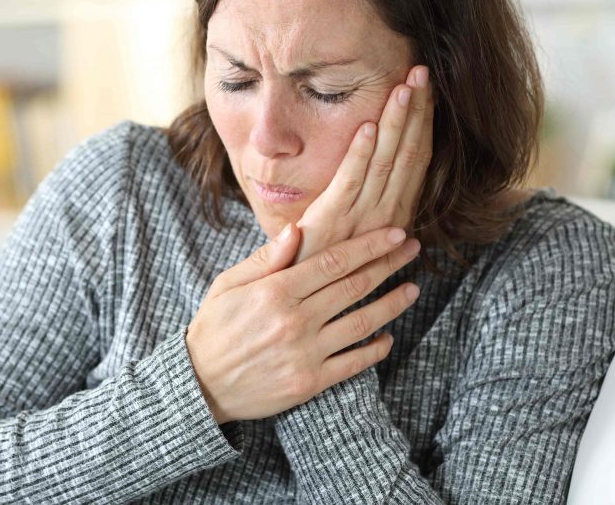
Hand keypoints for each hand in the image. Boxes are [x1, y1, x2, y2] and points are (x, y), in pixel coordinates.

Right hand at [185, 224, 421, 424]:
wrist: (201, 385)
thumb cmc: (214, 327)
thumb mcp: (228, 285)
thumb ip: (265, 258)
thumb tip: (297, 229)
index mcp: (275, 291)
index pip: (333, 261)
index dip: (369, 246)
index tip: (395, 234)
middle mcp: (295, 320)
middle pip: (354, 286)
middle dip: (388, 264)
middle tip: (412, 250)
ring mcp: (305, 353)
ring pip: (361, 323)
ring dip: (392, 304)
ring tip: (412, 290)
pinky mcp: (310, 382)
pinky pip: (353, 363)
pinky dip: (375, 349)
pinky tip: (388, 337)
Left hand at [294, 65, 433, 263]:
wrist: (301, 298)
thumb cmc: (325, 260)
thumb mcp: (357, 230)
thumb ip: (371, 203)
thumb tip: (391, 184)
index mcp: (395, 213)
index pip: (416, 159)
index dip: (423, 122)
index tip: (428, 88)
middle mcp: (386, 214)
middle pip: (407, 153)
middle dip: (416, 111)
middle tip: (422, 71)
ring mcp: (360, 218)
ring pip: (385, 161)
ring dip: (395, 123)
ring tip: (404, 87)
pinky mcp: (331, 220)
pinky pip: (350, 181)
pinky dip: (359, 153)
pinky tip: (367, 125)